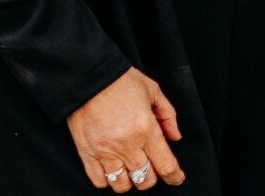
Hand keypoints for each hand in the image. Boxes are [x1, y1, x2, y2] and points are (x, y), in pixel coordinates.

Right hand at [65, 68, 184, 190]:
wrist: (87, 79)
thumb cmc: (120, 81)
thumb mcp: (153, 91)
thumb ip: (168, 116)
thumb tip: (175, 137)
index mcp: (146, 129)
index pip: (165, 165)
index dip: (174, 176)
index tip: (177, 178)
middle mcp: (127, 145)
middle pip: (145, 179)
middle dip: (152, 178)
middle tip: (152, 170)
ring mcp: (105, 152)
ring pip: (122, 185)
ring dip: (131, 182)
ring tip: (132, 172)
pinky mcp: (87, 153)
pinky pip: (99, 180)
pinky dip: (108, 181)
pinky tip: (113, 171)